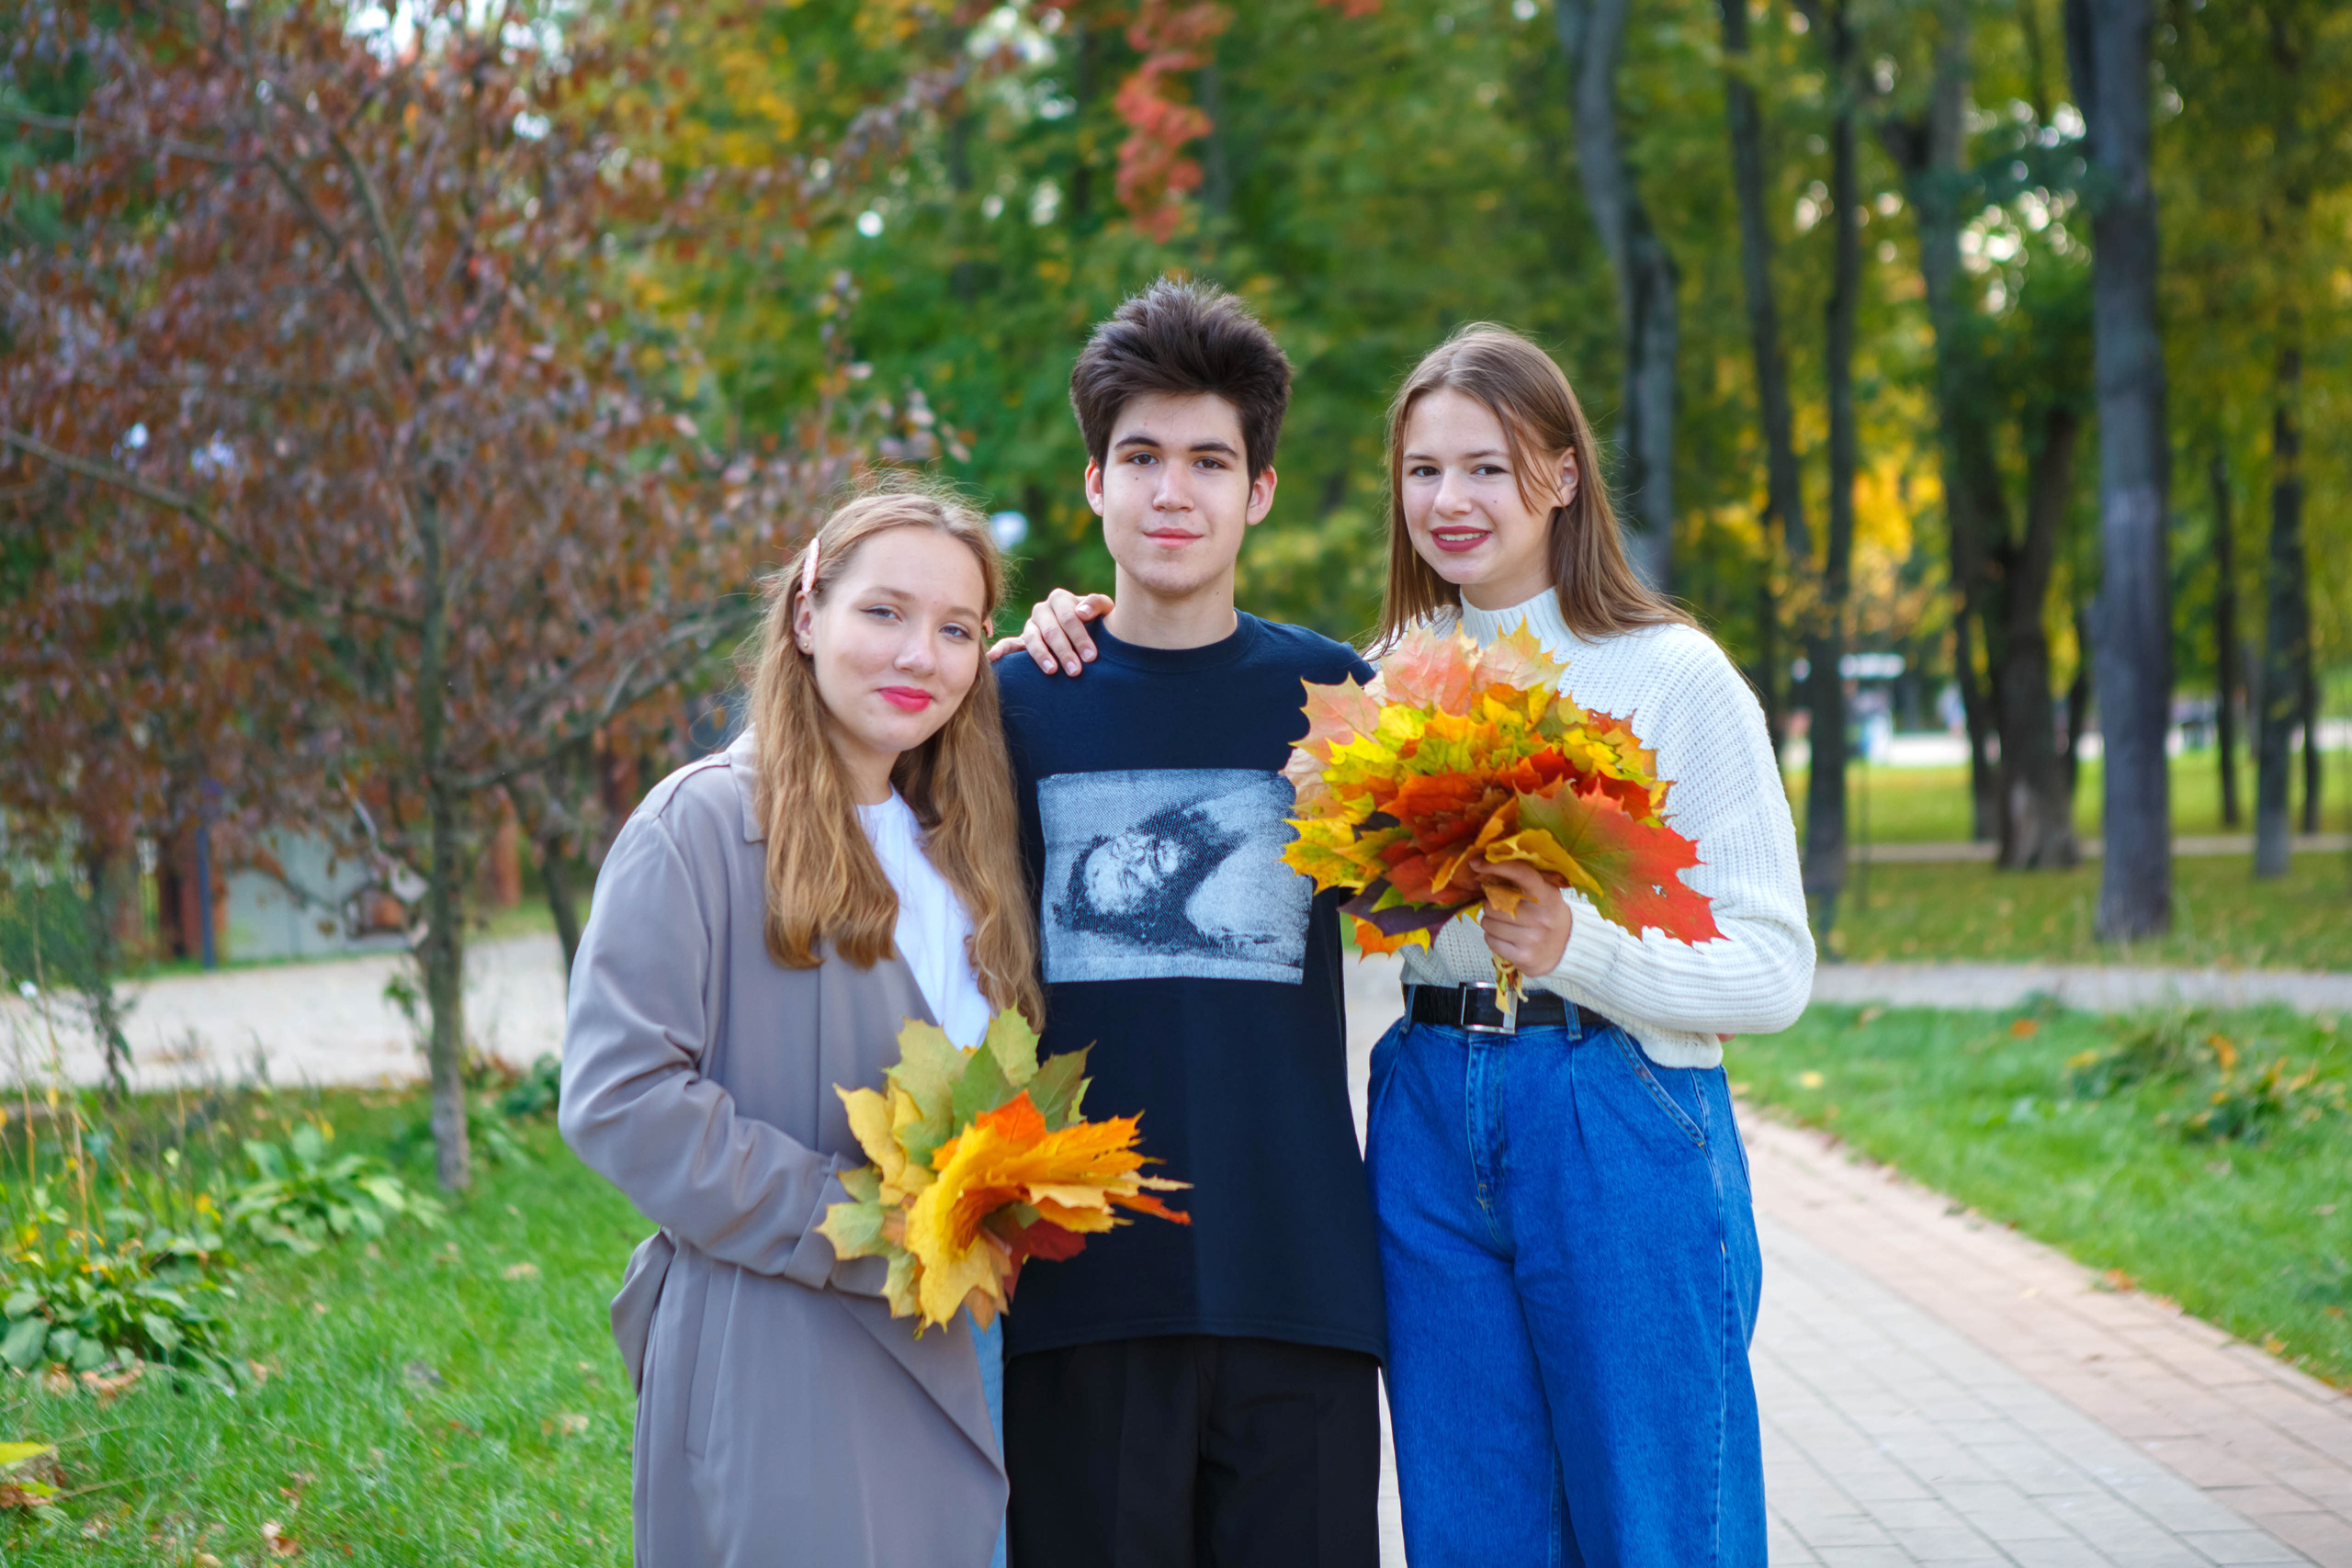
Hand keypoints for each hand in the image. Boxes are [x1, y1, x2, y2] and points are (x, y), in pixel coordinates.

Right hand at [985, 588, 1113, 674]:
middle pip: (1051, 630)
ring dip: (1041, 656)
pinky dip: (1001, 650)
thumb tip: (1081, 612)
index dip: (1080, 636)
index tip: (1091, 656)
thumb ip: (1097, 604)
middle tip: (1076, 671)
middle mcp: (1042, 609)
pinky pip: (1009, 644)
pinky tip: (993, 657)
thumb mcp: (1104, 610)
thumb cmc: (1099, 620)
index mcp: (1060, 598)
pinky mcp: (1022, 640)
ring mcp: (1030, 625)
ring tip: (1052, 671)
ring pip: (1032, 639)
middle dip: (1064, 651)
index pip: (1068, 617)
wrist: (1092, 631)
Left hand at [1479, 859, 1573, 975]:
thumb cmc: (1549, 915)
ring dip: (1489, 922)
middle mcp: (1541, 918)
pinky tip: (1504, 937)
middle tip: (1500, 907)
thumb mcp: (1546, 894)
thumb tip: (1486, 864)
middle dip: (1490, 904)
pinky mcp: (1523, 957)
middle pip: (1495, 903)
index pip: (1521, 874)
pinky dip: (1491, 937)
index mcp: (1548, 896)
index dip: (1497, 867)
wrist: (1567, 949)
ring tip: (1503, 923)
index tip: (1477, 864)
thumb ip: (1524, 880)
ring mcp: (1532, 939)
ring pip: (1488, 923)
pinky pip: (1490, 941)